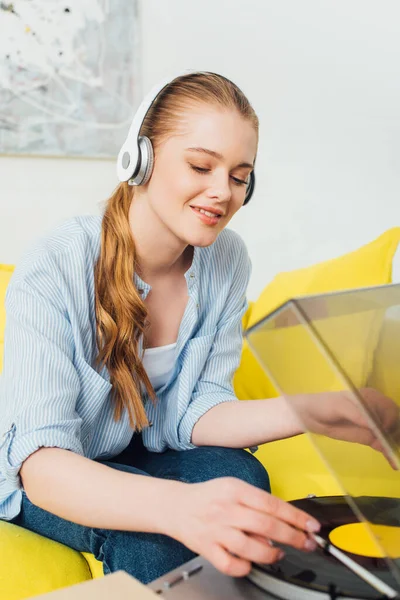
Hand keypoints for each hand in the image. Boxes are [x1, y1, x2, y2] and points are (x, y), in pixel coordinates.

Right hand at [167, 477, 320, 576]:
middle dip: (292, 537)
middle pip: (265, 525)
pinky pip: (231, 564)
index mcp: (234, 489)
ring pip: (250, 547)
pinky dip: (245, 567)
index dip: (296, 517)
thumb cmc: (209, 496)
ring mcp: (216, 530)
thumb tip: (283, 521)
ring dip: (271, 553)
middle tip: (306, 543)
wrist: (176, 506)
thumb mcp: (234, 487)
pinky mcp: (207, 548)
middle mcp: (226, 509)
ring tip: (279, 553)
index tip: (312, 526)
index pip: (272, 504)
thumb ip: (257, 502)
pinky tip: (251, 561)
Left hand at [291, 387, 399, 466]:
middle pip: (395, 422)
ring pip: (392, 434)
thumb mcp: (338, 407)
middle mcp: (376, 408)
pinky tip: (393, 463)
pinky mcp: (370, 435)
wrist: (310, 415)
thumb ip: (357, 416)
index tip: (382, 435)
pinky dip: (389, 452)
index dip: (389, 423)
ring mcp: (374, 423)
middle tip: (389, 449)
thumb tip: (376, 428)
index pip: (389, 410)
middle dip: (395, 435)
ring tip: (394, 459)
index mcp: (370, 397)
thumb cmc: (324, 406)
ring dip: (394, 444)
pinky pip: (383, 443)